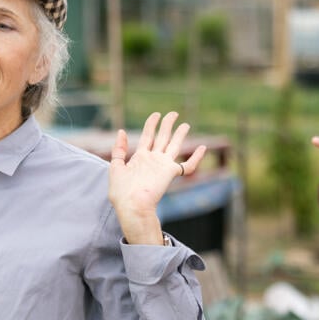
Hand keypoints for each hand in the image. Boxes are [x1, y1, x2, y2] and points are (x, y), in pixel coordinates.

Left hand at [109, 112, 205, 243]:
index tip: (156, 115)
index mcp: (140, 158)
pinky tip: (203, 148)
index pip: (148, 137)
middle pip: (162, 138)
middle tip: (173, 113)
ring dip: (180, 134)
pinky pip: (187, 166)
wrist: (131, 206)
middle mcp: (153, 160)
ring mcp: (162, 166)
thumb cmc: (121, 192)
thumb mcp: (115, 167)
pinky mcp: (170, 172)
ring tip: (185, 124)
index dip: (151, 125)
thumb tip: (122, 131)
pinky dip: (196, 158)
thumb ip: (119, 150)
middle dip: (167, 125)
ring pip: (174, 146)